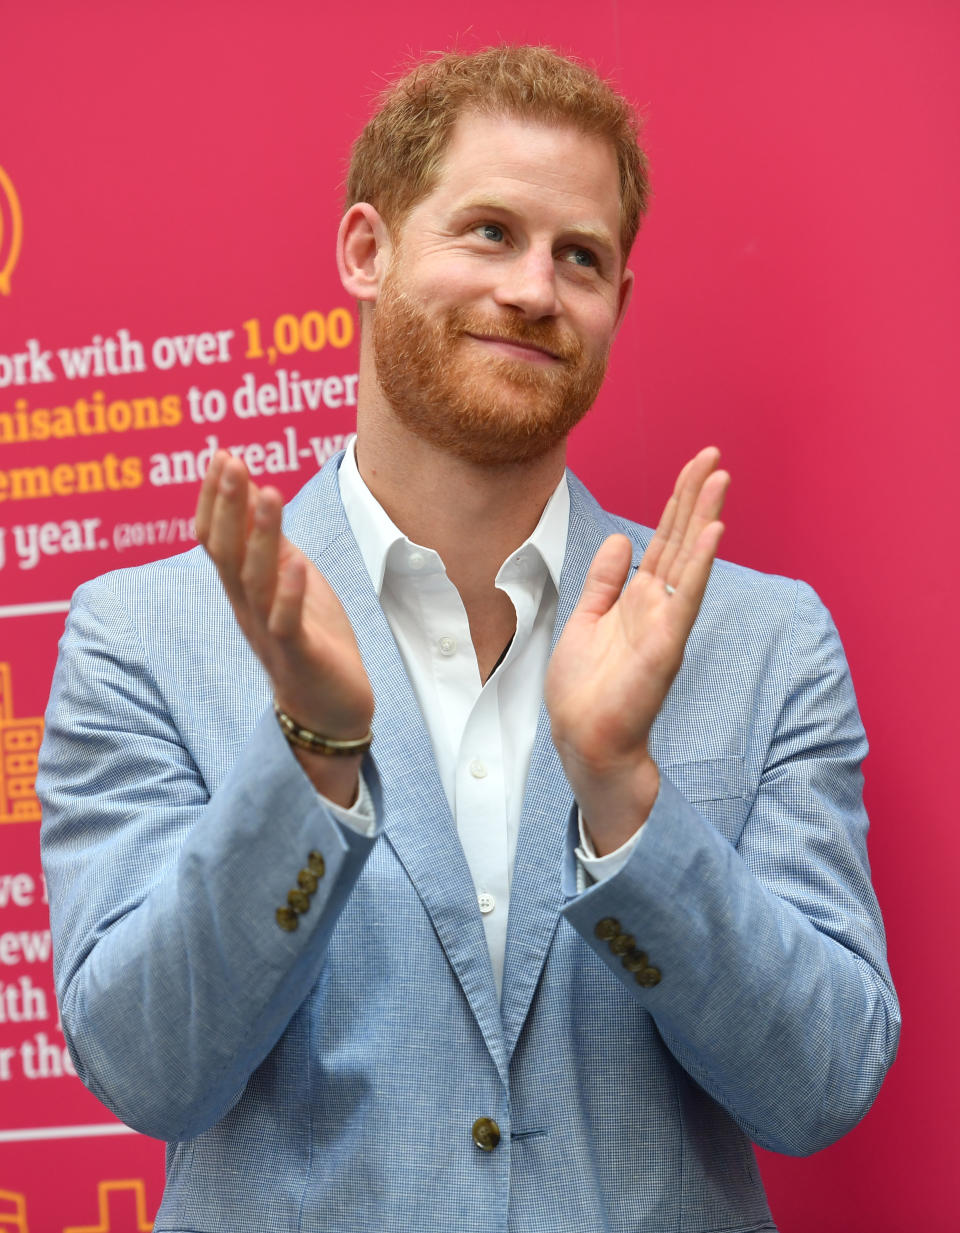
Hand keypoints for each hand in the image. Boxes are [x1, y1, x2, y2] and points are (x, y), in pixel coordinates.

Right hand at [195, 452, 374, 798]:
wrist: (329, 711)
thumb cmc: (312, 642)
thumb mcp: (291, 584)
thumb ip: (272, 548)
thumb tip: (258, 497)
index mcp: (243, 590)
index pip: (216, 539)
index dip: (216, 499)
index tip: (222, 455)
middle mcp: (247, 608)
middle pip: (226, 553)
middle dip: (228, 505)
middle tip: (230, 461)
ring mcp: (269, 632)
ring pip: (255, 581)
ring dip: (259, 536)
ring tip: (267, 492)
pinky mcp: (299, 655)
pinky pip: (287, 623)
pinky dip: (290, 592)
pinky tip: (297, 562)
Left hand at [545, 447, 728, 852]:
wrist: (584, 738)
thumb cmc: (586, 690)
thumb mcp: (586, 619)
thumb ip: (604, 580)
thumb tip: (619, 539)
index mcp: (638, 597)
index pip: (663, 538)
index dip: (677, 501)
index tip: (695, 465)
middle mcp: (658, 604)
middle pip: (680, 538)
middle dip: (695, 496)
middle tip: (714, 455)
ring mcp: (666, 622)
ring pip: (689, 559)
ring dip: (705, 518)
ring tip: (721, 478)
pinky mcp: (665, 644)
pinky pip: (685, 597)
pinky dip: (698, 564)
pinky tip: (712, 533)